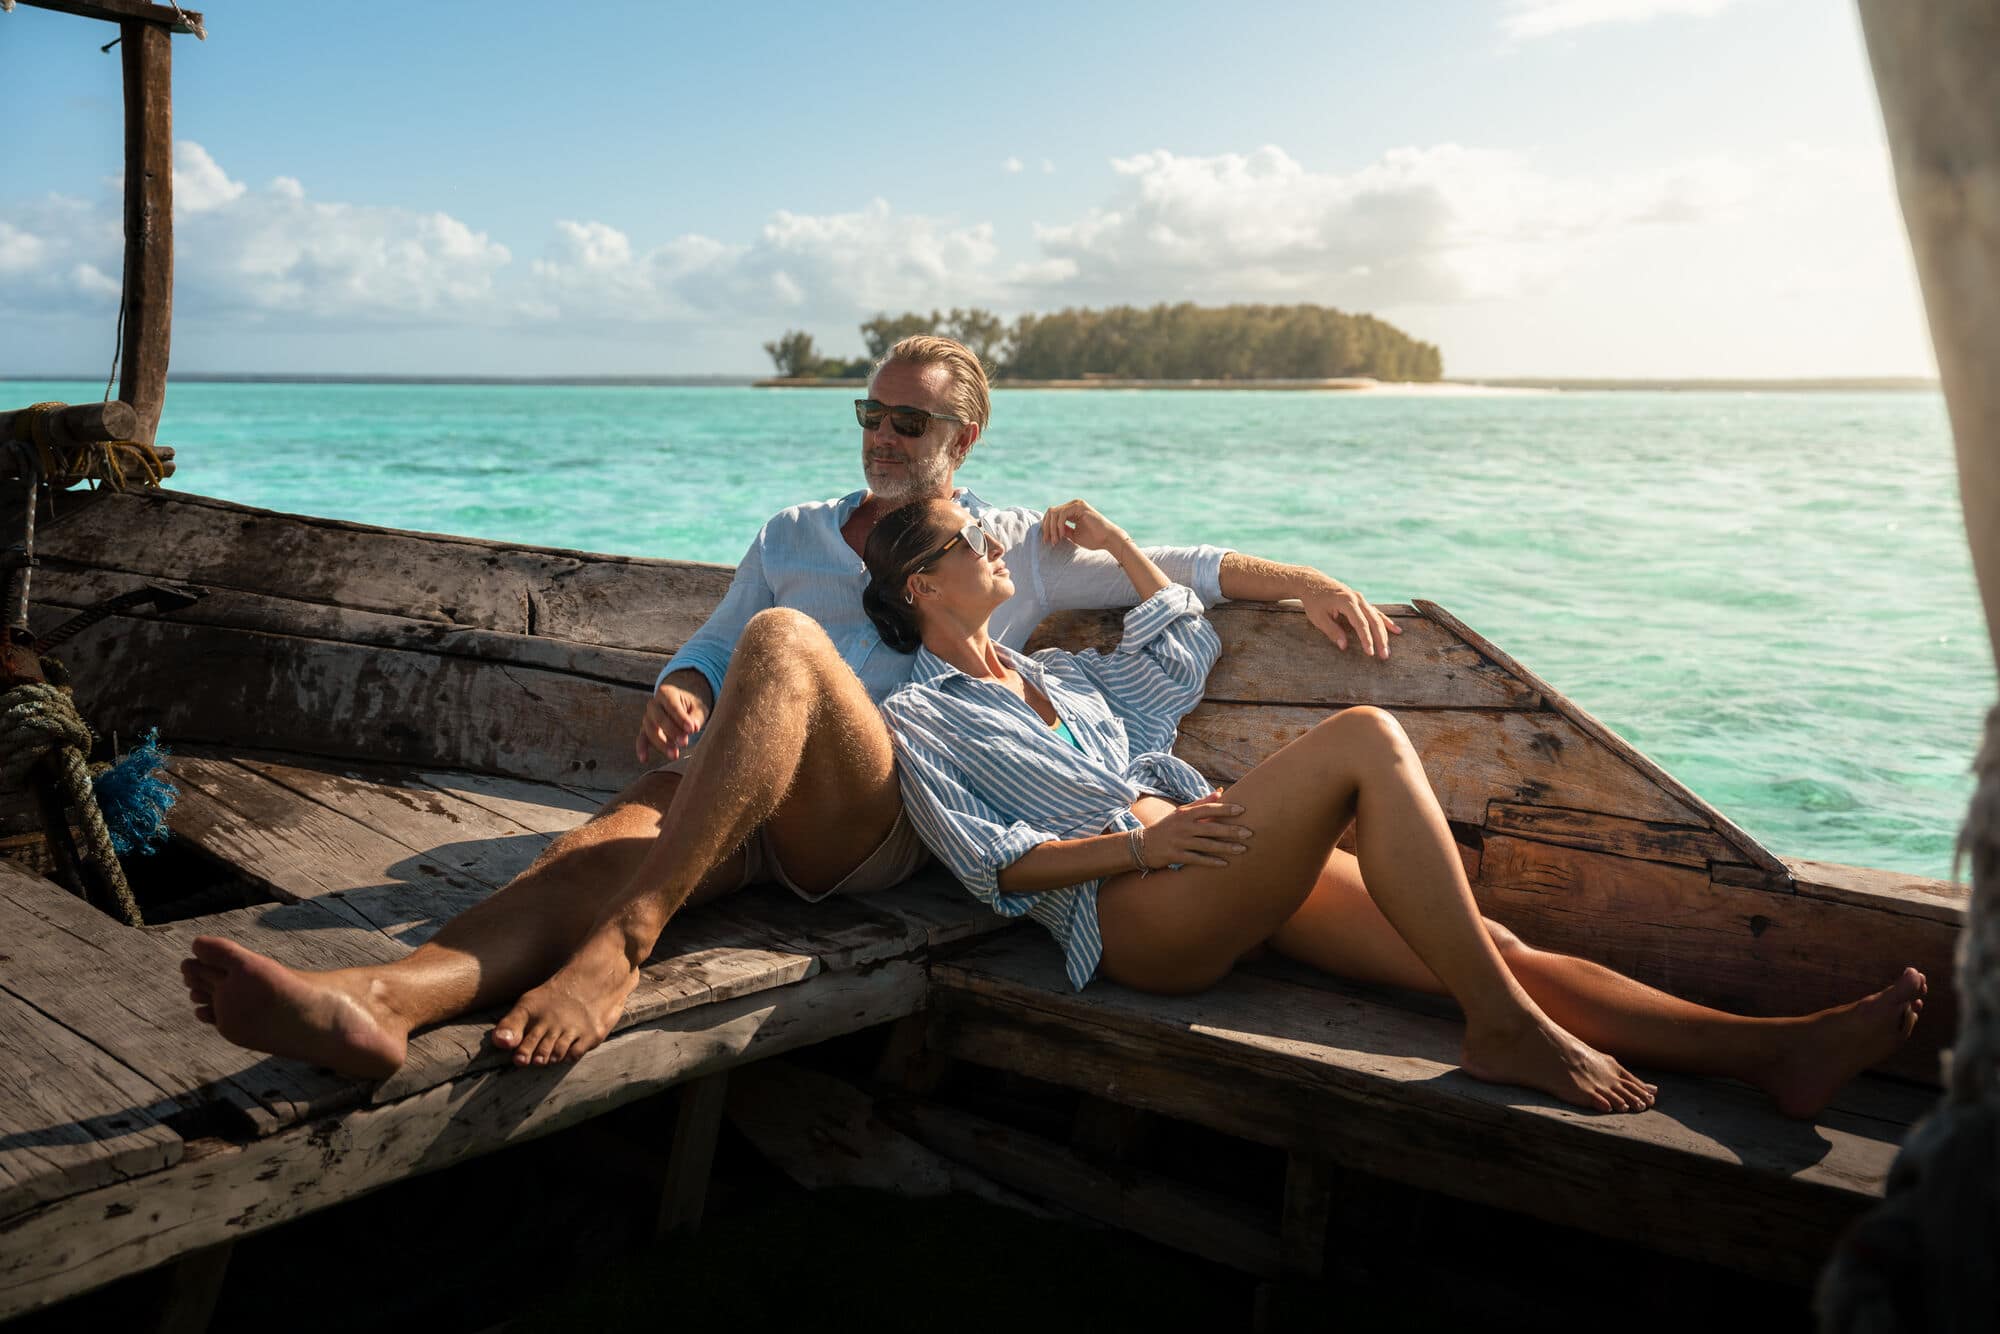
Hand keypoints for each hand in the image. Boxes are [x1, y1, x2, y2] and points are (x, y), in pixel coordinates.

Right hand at [635, 681, 707, 762]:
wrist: (683, 706)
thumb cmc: (692, 707)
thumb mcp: (698, 708)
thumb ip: (696, 717)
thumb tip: (694, 727)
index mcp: (666, 693)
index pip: (672, 705)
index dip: (681, 718)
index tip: (692, 729)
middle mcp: (654, 704)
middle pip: (659, 718)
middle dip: (672, 731)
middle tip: (684, 743)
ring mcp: (648, 717)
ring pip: (650, 730)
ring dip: (661, 743)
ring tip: (675, 755)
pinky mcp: (645, 730)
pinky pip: (641, 739)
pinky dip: (641, 748)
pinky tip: (644, 759)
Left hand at [1042, 499, 1128, 552]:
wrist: (1108, 539)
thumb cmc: (1093, 539)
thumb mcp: (1073, 534)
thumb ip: (1062, 530)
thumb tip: (1049, 529)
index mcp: (1072, 510)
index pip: (1053, 514)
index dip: (1046, 527)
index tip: (1046, 541)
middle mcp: (1073, 505)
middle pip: (1051, 512)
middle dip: (1046, 527)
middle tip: (1047, 541)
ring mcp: (1076, 504)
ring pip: (1054, 513)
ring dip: (1052, 528)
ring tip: (1056, 541)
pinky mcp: (1079, 507)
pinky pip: (1062, 514)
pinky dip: (1059, 526)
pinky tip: (1062, 535)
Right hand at [1137, 794, 1251, 868]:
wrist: (1142, 844)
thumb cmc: (1167, 827)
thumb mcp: (1181, 812)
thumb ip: (1201, 803)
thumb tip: (1221, 792)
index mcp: (1185, 813)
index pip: (1208, 809)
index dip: (1225, 809)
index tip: (1242, 810)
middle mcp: (1183, 827)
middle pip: (1211, 828)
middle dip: (1231, 830)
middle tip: (1249, 832)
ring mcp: (1180, 842)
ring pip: (1207, 845)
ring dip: (1226, 847)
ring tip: (1243, 849)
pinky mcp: (1177, 856)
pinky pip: (1198, 859)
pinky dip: (1212, 862)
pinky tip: (1225, 864)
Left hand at [1300, 579, 1400, 658]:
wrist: (1312, 581)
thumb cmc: (1314, 600)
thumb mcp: (1318, 618)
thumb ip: (1332, 631)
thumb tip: (1344, 647)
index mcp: (1347, 601)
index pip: (1361, 624)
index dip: (1366, 639)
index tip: (1370, 653)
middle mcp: (1357, 598)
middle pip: (1374, 621)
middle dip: (1380, 639)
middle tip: (1384, 655)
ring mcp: (1360, 598)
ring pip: (1377, 617)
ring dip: (1384, 633)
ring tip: (1388, 649)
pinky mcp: (1361, 601)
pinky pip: (1375, 612)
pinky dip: (1385, 622)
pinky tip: (1395, 630)